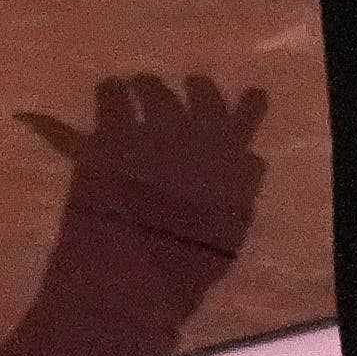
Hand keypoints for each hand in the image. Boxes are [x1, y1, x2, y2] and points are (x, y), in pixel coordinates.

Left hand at [19, 72, 269, 257]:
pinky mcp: (107, 137)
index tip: (249, 97)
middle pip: (197, 90)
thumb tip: (249, 159)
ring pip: (150, 87)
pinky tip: (106, 89)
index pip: (249, 112)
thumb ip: (242, 187)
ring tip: (135, 86)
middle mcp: (193, 133)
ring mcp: (148, 131)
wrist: (133, 269)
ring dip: (145, 86)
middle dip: (193, 87)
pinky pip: (109, 98)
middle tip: (183, 90)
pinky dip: (108, 92)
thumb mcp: (231, 226)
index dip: (249, 102)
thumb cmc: (191, 258)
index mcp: (228, 155)